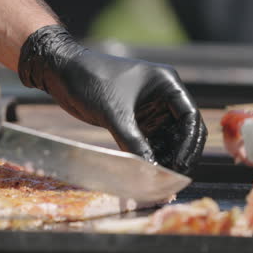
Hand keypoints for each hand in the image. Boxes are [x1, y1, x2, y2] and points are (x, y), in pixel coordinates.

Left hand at [18, 25, 206, 173]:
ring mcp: (150, 108)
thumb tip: (151, 171)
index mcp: (166, 83)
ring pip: (168, 139)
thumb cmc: (90, 80)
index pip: (190, 116)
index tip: (180, 165)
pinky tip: (148, 172)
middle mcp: (163, 96)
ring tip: (160, 180)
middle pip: (184, 130)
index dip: (189, 143)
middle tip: (173, 177)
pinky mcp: (136, 119)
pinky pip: (151, 141)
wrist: (62, 72)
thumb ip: (134, 142)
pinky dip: (151, 156)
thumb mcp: (114, 114)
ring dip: (166, 158)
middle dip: (181, 154)